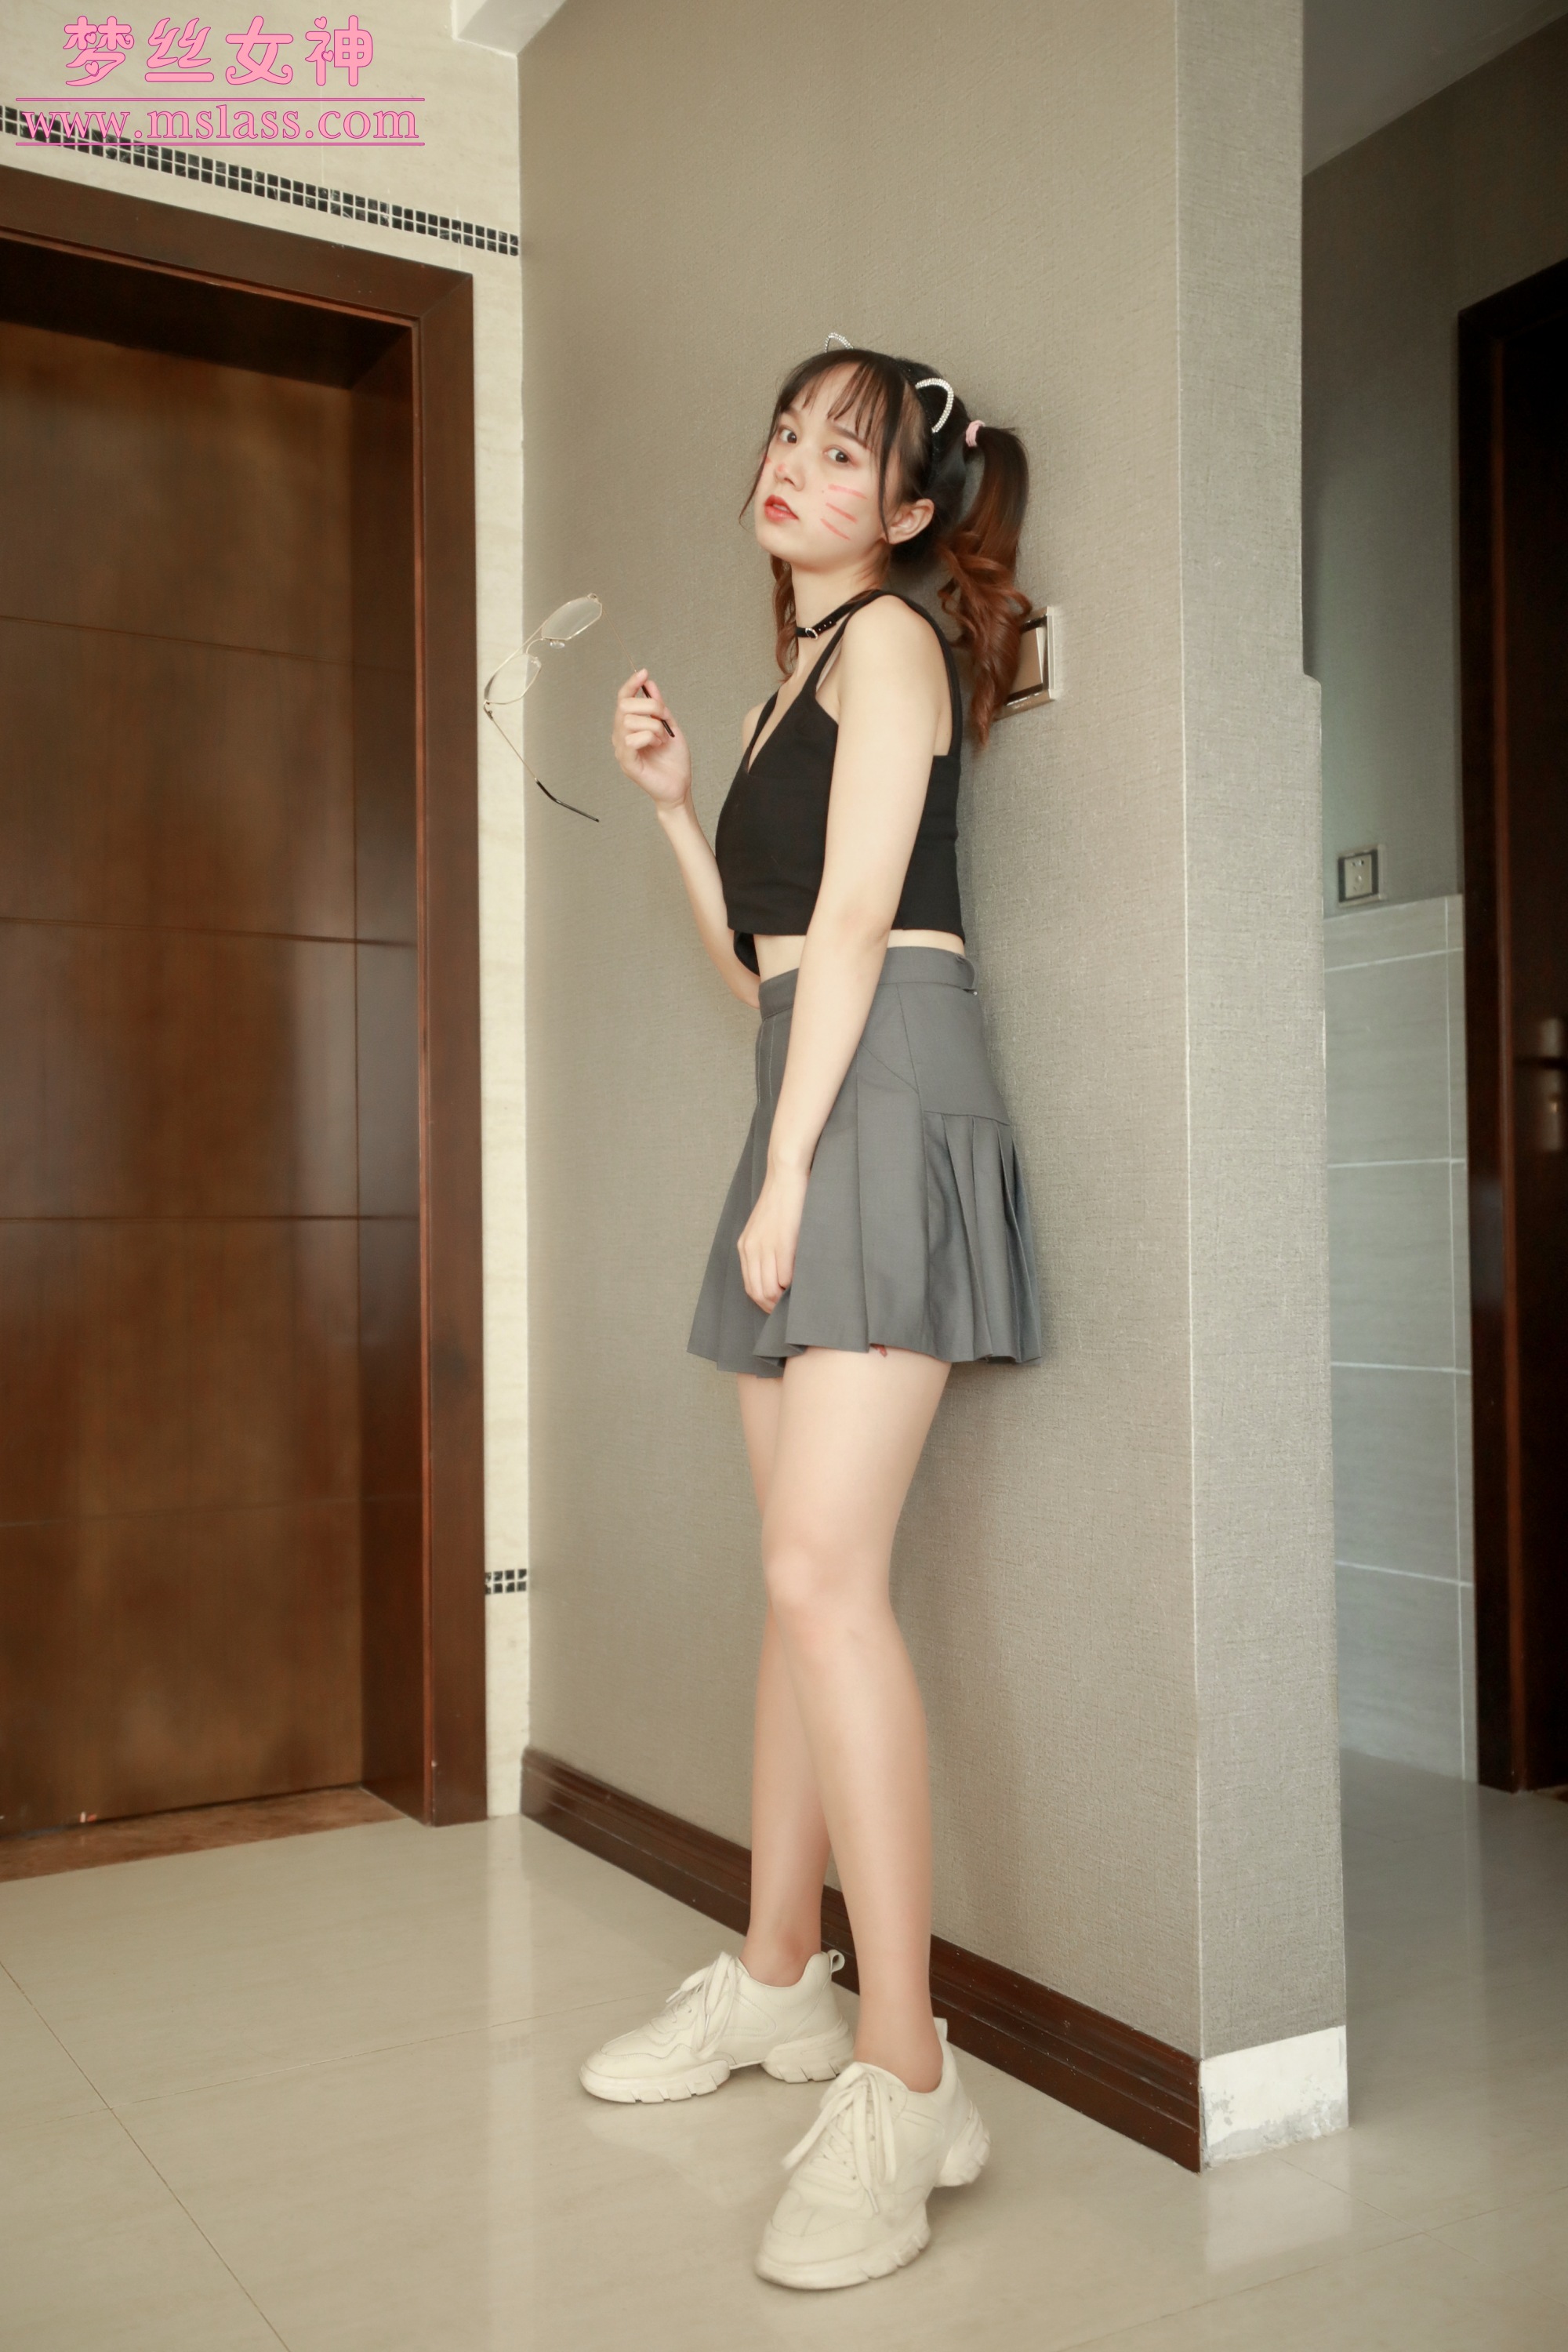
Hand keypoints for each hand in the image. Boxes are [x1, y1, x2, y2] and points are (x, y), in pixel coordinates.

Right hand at [611, 669, 690, 808]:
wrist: (679, 786)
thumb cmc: (673, 760)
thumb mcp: (669, 726)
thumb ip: (658, 706)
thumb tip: (649, 683)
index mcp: (629, 726)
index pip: (623, 699)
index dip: (631, 684)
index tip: (644, 673)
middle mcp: (621, 736)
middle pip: (625, 705)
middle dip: (650, 706)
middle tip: (665, 718)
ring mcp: (622, 749)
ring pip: (630, 720)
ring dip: (653, 725)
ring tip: (663, 738)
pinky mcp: (627, 763)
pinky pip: (632, 739)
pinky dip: (649, 737)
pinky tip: (657, 744)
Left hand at [737, 1163, 807, 1311]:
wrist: (786, 1175)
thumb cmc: (782, 1202)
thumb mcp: (766, 1229)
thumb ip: (767, 1251)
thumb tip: (779, 1279)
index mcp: (745, 1246)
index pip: (750, 1287)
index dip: (764, 1303)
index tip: (778, 1308)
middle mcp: (751, 1248)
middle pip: (758, 1292)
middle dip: (773, 1307)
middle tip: (789, 1311)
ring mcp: (766, 1246)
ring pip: (770, 1288)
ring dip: (784, 1299)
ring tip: (797, 1299)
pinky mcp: (783, 1241)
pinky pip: (785, 1275)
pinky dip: (793, 1285)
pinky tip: (801, 1283)